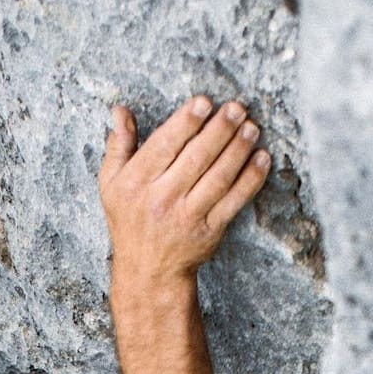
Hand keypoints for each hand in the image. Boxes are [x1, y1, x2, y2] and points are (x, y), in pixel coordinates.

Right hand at [98, 95, 270, 283]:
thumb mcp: (111, 185)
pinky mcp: (209, 231)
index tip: (204, 102)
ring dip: (239, 150)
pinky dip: (251, 179)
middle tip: (237, 108)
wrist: (147, 271)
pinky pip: (234, 201)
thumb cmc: (129, 220)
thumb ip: (118, 146)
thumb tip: (120, 111)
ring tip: (252, 128)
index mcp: (136, 183)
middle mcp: (161, 200)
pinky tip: (262, 159)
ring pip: (218, 177)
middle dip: (220, 130)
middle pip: (196, 158)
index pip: (164, 146)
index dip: (186, 122)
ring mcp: (187, 217)